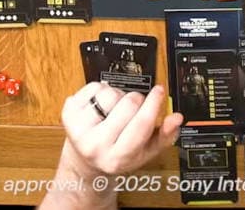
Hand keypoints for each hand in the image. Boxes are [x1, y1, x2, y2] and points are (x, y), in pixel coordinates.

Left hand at [58, 82, 182, 178]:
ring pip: (111, 92)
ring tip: (115, 111)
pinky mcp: (68, 113)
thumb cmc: (117, 154)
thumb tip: (176, 118)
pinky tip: (101, 107)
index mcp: (116, 158)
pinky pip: (94, 86)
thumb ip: (165, 136)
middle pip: (129, 103)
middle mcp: (94, 146)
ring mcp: (78, 129)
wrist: (86, 159)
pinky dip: (101, 90)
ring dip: (118, 96)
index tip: (159, 91)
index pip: (141, 124)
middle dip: (137, 100)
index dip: (154, 104)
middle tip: (134, 110)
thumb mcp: (144, 153)